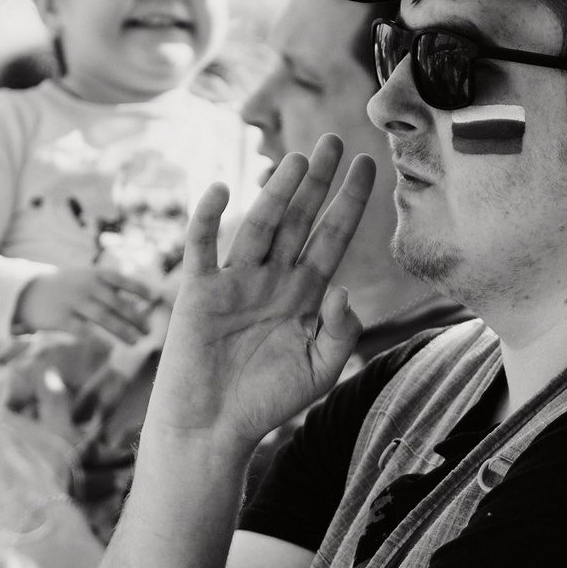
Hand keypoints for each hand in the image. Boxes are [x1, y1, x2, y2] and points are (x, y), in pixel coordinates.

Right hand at [16, 266, 160, 344]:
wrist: (27, 292)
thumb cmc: (65, 288)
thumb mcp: (84, 278)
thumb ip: (108, 288)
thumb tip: (139, 303)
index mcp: (93, 275)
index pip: (121, 280)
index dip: (139, 288)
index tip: (156, 299)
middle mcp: (85, 287)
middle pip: (116, 303)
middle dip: (135, 318)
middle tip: (149, 331)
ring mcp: (73, 302)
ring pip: (103, 318)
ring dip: (123, 331)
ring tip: (136, 343)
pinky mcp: (60, 319)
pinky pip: (83, 330)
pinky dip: (98, 339)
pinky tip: (110, 348)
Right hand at [147, 135, 375, 446]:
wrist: (212, 427)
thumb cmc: (266, 402)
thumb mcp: (319, 369)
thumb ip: (340, 331)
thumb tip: (344, 288)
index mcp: (304, 294)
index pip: (332, 237)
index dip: (350, 202)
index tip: (369, 166)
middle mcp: (271, 279)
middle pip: (298, 219)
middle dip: (317, 182)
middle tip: (334, 140)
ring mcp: (234, 282)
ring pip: (259, 225)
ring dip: (276, 192)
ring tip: (297, 160)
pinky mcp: (197, 292)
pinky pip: (202, 247)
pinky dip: (206, 218)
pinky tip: (219, 189)